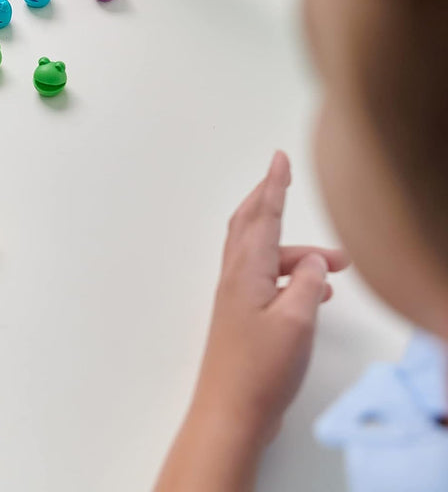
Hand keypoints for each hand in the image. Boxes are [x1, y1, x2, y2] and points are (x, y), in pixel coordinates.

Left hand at [155, 152, 348, 491]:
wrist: (230, 412)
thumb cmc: (260, 368)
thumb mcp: (296, 321)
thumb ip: (308, 283)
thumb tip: (313, 261)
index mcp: (246, 270)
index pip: (262, 215)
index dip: (273, 184)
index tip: (279, 158)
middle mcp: (236, 276)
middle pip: (249, 224)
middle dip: (269, 199)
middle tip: (285, 179)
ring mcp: (237, 296)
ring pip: (265, 255)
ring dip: (298, 253)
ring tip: (339, 265)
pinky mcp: (243, 316)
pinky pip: (268, 280)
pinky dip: (291, 276)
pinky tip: (316, 293)